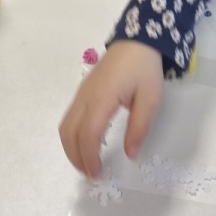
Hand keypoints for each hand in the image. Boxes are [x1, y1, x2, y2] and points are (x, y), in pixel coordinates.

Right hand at [59, 39, 163, 176]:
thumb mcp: (150, 99)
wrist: (136, 41)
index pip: (88, 133)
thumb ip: (139, 127)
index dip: (89, 156)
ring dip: (71, 148)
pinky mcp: (82, 92)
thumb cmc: (144, 69)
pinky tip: (86, 143)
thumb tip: (130, 154)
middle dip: (76, 157)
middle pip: (69, 133)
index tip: (98, 172)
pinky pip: (69, 118)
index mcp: (102, 98)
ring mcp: (81, 94)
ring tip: (86, 163)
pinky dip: (72, 136)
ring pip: (65, 126)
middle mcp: (85, 97)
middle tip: (91, 174)